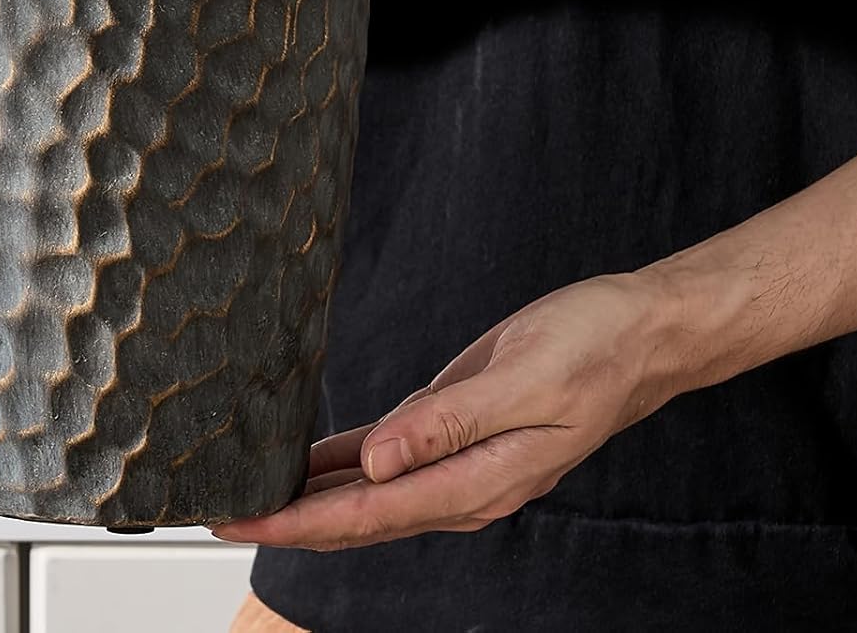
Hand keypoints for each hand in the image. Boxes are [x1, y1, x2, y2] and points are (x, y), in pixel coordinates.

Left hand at [213, 272, 678, 551]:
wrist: (640, 333)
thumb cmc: (593, 350)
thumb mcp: (523, 381)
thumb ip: (448, 425)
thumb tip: (374, 464)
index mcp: (478, 482)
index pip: (369, 514)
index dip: (299, 524)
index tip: (240, 522)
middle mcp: (461, 483)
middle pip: (357, 513)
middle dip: (286, 518)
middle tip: (216, 509)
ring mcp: (457, 459)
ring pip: (366, 489)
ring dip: (307, 496)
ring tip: (247, 491)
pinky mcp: (454, 426)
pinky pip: (386, 454)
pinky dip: (341, 462)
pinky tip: (305, 462)